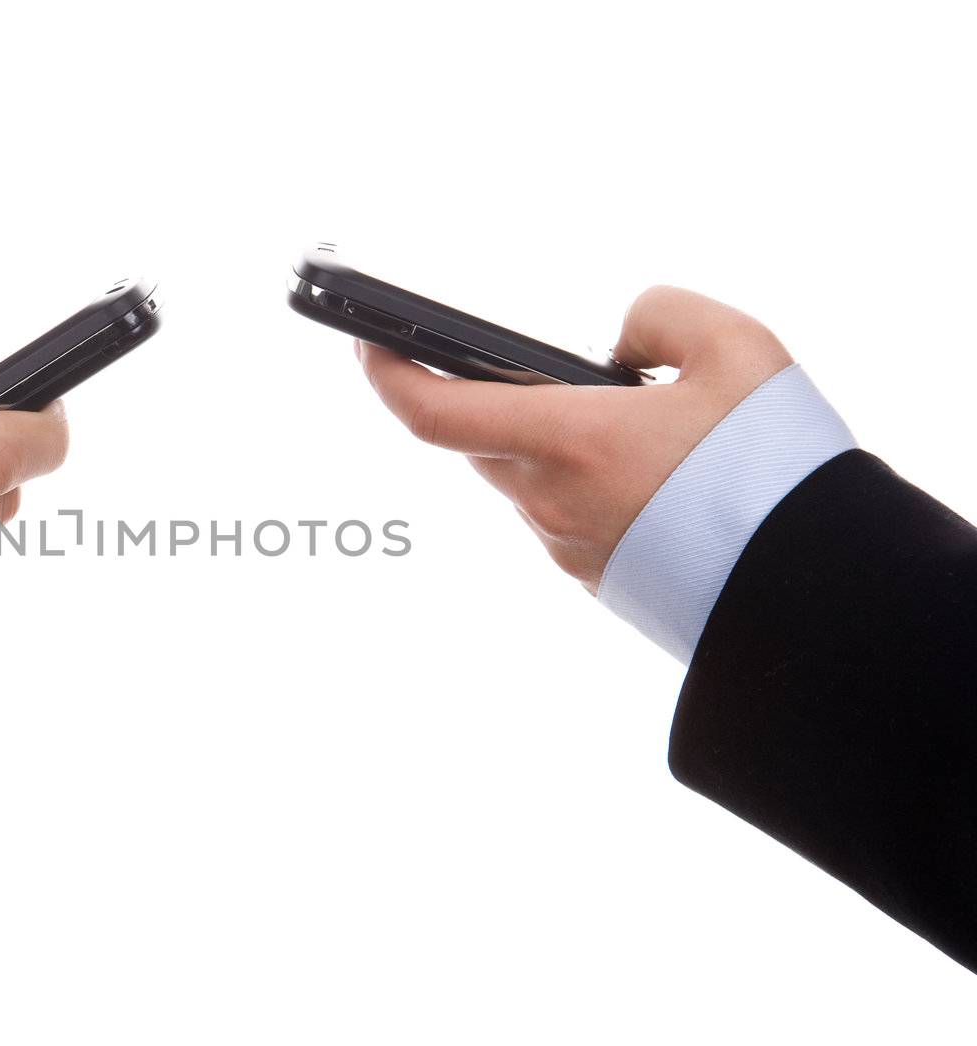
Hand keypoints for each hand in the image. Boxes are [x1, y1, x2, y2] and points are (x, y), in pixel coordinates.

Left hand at [357, 286, 793, 592]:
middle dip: (500, 399)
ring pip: (528, 479)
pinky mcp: (594, 580)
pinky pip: (566, 516)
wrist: (816, 592)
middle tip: (548, 372)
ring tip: (633, 423)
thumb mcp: (738, 349)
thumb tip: (617, 342)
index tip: (366, 345)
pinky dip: (588, 485)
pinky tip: (654, 477)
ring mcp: (568, 547)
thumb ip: (661, 316)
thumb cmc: (775, 470)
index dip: (387, 375)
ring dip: (555, 444)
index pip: (433, 413)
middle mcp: (550, 500)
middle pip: (485, 440)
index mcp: (567, 441)